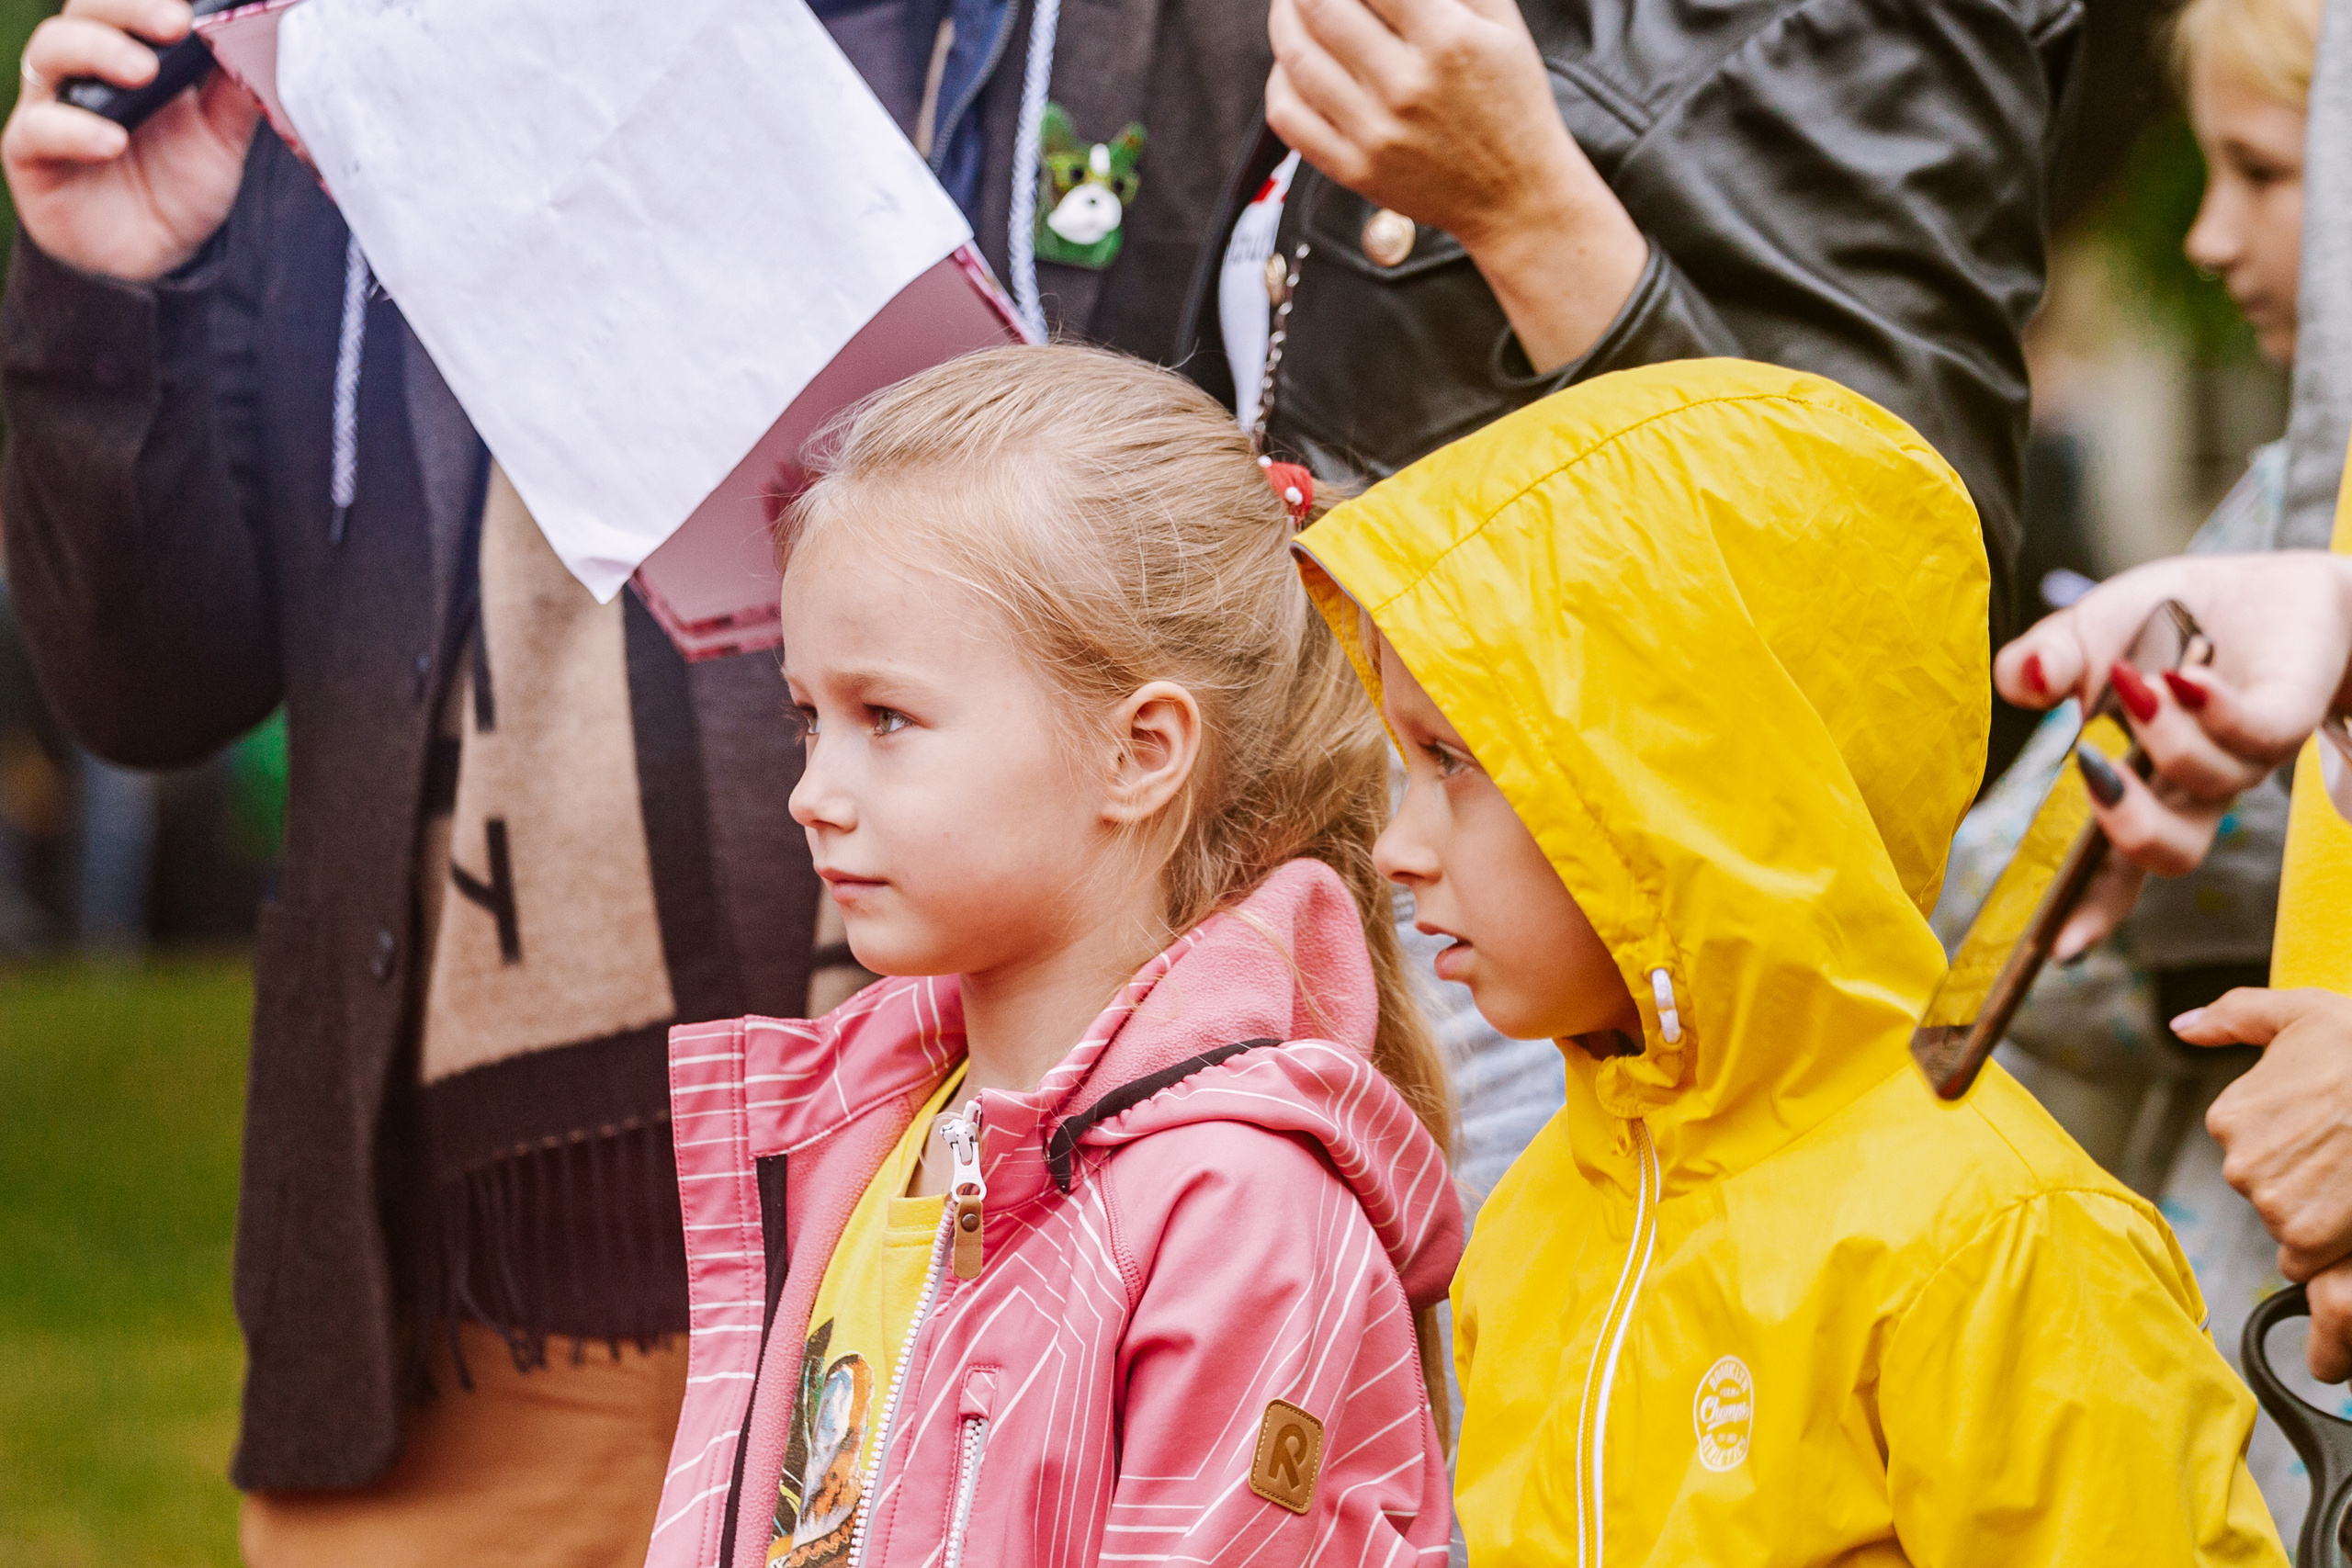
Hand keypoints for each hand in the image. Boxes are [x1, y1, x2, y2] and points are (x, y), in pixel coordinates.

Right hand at [3, 0, 259, 282]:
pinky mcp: (29, 152)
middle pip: (85, 12)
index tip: (192, 7)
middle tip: (175, 24)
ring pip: (49, 52)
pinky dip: (74, 130)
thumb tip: (258, 41)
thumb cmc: (179, 185)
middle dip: (128, 10)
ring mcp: (51, 105)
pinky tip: (111, 141)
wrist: (155, 255)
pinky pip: (38, 129)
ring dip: (97, 53)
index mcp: (127, 52)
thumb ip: (236, 93)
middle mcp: (82, 69)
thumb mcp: (222, 139)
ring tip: (143, 74)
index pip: (126, 3)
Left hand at [1264, 0, 1644, 370]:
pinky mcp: (1354, 169)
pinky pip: (1288, 116)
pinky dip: (1279, 79)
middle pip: (1320, 8)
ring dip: (1283, 20)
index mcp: (1448, 41)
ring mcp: (1375, 132)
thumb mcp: (1502, 25)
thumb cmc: (1512, 103)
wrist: (1516, 197)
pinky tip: (1291, 65)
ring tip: (1291, 7)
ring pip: (1295, 58)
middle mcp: (1406, 86)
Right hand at [1996, 551, 2351, 947]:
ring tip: (2139, 677)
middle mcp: (2195, 785)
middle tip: (2093, 773)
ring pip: (2207, 785)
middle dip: (2128, 828)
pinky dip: (2209, 708)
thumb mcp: (2087, 632)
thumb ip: (2042, 660)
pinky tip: (2184, 675)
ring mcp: (2245, 755)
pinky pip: (2255, 734)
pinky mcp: (2286, 713)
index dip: (2088, 907)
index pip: (2111, 861)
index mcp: (2140, 782)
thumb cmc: (2171, 617)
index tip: (2061, 948)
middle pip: (2171, 851)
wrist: (2266, 581)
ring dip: (2163, 737)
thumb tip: (2023, 682)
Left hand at [2179, 990, 2351, 1365]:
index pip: (2251, 1153)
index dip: (2297, 1148)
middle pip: (2269, 1194)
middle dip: (2306, 1184)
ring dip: (2322, 1216)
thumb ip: (2234, 1016)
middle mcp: (2238, 1165)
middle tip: (2348, 1155)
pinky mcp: (2304, 1237)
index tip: (2329, 1132)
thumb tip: (2183, 1026)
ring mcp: (2270, 1203)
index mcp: (2229, 1118)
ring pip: (2290, 1228)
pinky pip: (2306, 1260)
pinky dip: (2329, 1248)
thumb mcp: (2298, 1012)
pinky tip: (2351, 1211)